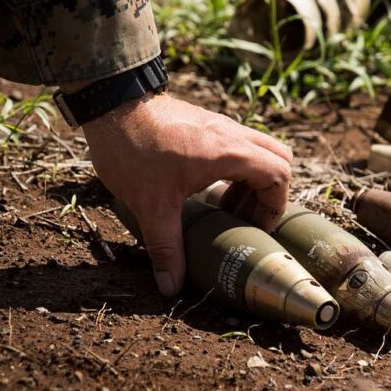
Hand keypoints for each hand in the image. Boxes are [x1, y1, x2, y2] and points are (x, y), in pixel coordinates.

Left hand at [82, 92, 291, 295]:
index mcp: (230, 154)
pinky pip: (239, 145)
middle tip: (246, 217)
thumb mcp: (151, 206)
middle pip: (279, 160)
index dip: (274, 206)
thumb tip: (171, 286)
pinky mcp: (207, 123)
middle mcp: (232, 135)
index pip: (279, 175)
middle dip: (270, 193)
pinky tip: (208, 188)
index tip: (255, 228)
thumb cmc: (133, 150)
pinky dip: (237, 168)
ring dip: (253, 181)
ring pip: (260, 151)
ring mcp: (221, 126)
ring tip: (226, 208)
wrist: (110, 104)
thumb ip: (166, 247)